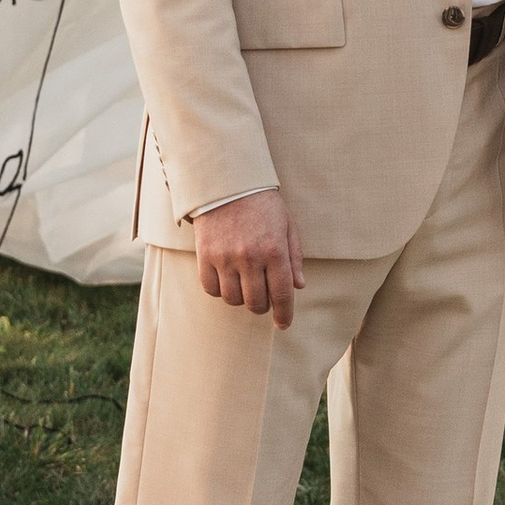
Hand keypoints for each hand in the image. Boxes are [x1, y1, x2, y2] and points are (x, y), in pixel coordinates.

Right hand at [193, 188, 304, 326]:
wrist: (228, 181)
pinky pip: (211, 288)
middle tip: (262, 298)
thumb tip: (299, 286)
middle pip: (256, 303)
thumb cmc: (262, 203)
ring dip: (240, 298)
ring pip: (233, 299)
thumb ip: (294, 257)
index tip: (283, 323)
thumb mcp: (287, 225)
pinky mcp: (205, 255)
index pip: (282, 295)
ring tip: (244, 285)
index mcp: (275, 250)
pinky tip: (226, 279)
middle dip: (262, 306)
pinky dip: (220, 290)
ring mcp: (225, 258)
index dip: (284, 314)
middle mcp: (250, 257)